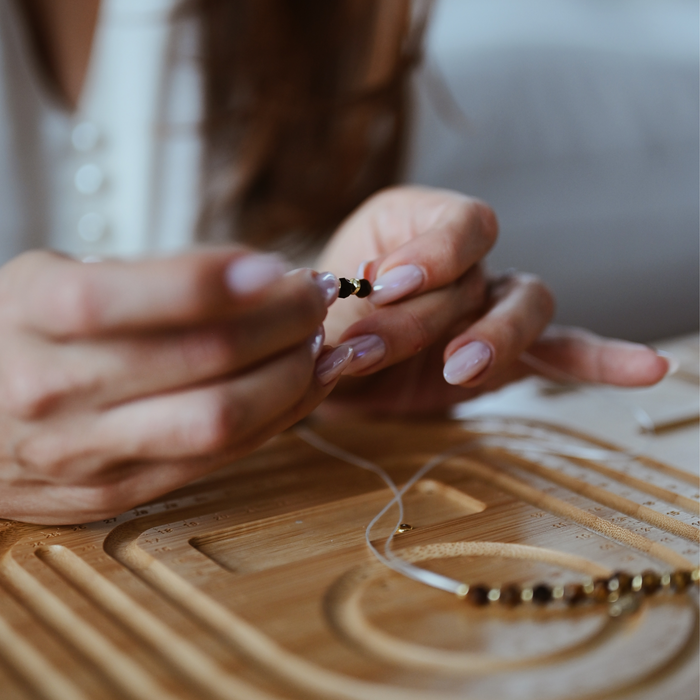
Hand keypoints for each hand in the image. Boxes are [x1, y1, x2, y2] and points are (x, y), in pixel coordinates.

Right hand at [0, 249, 349, 523]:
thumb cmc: (19, 335)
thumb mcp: (51, 278)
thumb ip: (148, 278)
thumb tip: (262, 280)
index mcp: (36, 313)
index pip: (139, 295)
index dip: (221, 280)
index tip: (276, 266)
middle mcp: (59, 389)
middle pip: (204, 360)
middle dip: (284, 322)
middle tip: (315, 294)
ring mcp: (90, 453)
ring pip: (223, 419)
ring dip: (293, 376)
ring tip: (319, 340)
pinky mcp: (120, 492)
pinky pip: (222, 457)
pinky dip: (280, 416)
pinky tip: (307, 382)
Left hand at [317, 186, 670, 412]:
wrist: (325, 358)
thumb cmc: (319, 320)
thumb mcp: (319, 304)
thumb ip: (344, 304)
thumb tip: (369, 314)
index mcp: (418, 224)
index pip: (458, 222)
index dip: (430, 253)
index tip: (382, 283)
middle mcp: (465, 260)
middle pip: (479, 275)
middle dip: (426, 317)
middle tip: (372, 350)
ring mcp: (492, 305)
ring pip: (527, 304)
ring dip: (495, 339)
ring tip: (455, 370)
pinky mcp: (509, 356)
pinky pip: (563, 350)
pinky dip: (603, 361)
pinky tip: (650, 371)